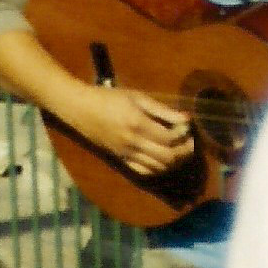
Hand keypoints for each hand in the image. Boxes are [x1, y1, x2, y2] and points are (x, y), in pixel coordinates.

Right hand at [62, 83, 196, 177]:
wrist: (78, 108)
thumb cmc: (107, 97)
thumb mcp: (135, 97)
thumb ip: (162, 109)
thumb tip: (186, 118)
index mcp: (138, 123)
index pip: (170, 137)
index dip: (184, 134)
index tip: (188, 126)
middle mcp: (133, 142)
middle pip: (168, 156)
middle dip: (184, 150)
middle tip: (189, 141)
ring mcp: (126, 153)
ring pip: (159, 166)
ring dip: (174, 160)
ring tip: (177, 149)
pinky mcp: (120, 159)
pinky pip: (144, 171)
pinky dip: (158, 168)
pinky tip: (161, 158)